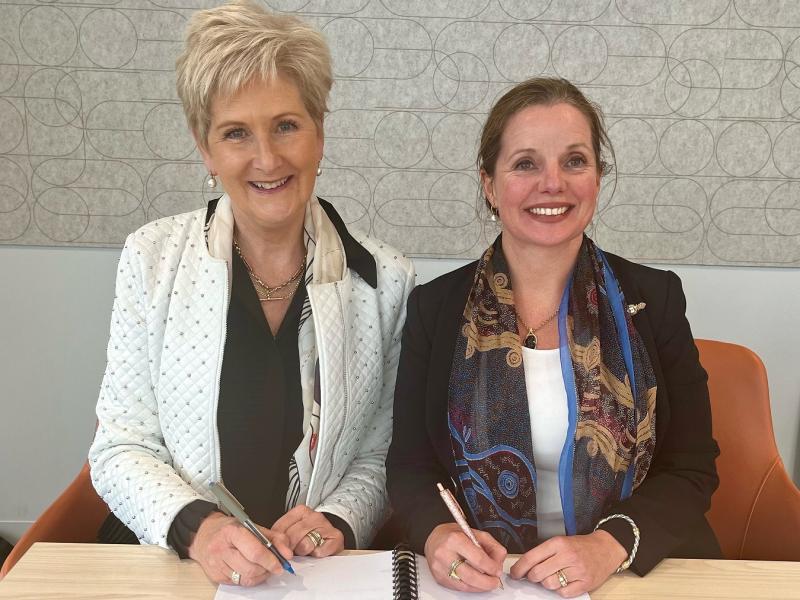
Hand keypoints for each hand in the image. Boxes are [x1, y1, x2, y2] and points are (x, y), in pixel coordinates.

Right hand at [188, 512, 293, 586]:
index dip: (271, 560)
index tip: (281, 564)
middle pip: (251, 568)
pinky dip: (250, 579)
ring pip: (246, 578)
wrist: (204, 535)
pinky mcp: (215, 576)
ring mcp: (217, 564)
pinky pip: (239, 583)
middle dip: (267, 569)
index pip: (255, 552)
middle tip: (274, 566)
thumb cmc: (229, 529)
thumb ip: (273, 537)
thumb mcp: (252, 526)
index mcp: (232, 532)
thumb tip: (287, 553)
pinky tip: (252, 570)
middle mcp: (221, 549)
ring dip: (260, 575)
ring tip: (264, 567)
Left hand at [271, 505, 344, 557]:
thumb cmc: (309, 535)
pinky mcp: (336, 537)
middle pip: (292, 536)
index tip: (276, 549)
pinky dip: (317, 555)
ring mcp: (326, 525)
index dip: (277, 541)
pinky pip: (320, 551)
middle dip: (290, 548)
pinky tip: (317, 551)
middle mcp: (314, 516)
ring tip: (306, 550)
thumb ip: (282, 535)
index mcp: (301, 511)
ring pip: (305, 545)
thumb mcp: (293, 531)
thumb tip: (269, 547)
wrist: (331, 537)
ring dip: (304, 552)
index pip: (281, 527)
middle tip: (292, 552)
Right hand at [424, 523, 506, 592]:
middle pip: (471, 576)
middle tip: (495, 581)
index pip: (478, 559)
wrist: (434, 539)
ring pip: (465, 585)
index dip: (491, 567)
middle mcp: (445, 554)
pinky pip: (458, 588)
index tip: (497, 570)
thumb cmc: (453, 535)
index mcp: (455, 539)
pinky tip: (476, 584)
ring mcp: (440, 567)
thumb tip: (500, 559)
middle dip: (487, 582)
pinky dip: (471, 588)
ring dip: (480, 587)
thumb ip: (490, 544)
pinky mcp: (439, 578)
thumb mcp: (474, 532)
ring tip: (487, 583)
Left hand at [510, 530, 627, 596]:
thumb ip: (543, 553)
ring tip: (553, 576)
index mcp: (558, 543)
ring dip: (546, 583)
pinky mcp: (585, 583)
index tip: (514, 573)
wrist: (606, 548)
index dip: (519, 568)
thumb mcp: (560, 542)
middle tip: (533, 576)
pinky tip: (563, 582)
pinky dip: (560, 590)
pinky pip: (563, 593)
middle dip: (531, 577)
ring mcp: (577, 571)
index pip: (531, 558)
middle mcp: (567, 556)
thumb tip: (524, 567)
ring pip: (549, 584)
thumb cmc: (581, 546)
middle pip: (537, 574)